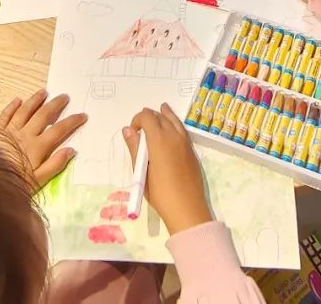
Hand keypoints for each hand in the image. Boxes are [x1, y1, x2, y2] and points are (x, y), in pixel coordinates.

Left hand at [0, 90, 86, 187]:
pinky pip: (5, 115)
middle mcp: (25, 134)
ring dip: (35, 100)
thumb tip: (71, 150)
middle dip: (56, 104)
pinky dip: (12, 106)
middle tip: (65, 96)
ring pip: (25, 111)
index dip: (72, 121)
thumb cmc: (13, 183)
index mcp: (37, 147)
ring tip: (44, 92)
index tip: (82, 115)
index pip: (58, 130)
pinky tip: (17, 100)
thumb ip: (54, 165)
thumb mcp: (37, 181)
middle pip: (43, 115)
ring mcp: (9, 130)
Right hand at [122, 104, 210, 234]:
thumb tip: (128, 130)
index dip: (137, 119)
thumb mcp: (141, 172)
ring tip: (161, 111)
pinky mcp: (192, 151)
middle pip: (161, 116)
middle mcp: (174, 136)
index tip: (132, 132)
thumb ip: (134, 148)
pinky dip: (174, 124)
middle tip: (141, 127)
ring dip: (165, 116)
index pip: (147, 117)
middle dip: (149, 117)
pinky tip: (172, 129)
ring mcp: (185, 143)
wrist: (187, 209)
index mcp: (159, 139)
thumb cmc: (160, 193)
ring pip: (174, 120)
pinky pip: (182, 129)